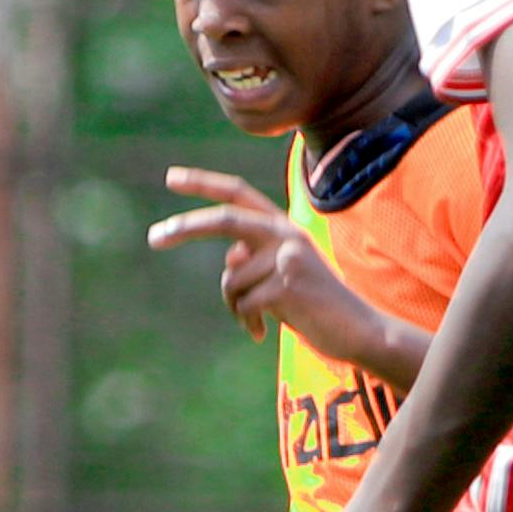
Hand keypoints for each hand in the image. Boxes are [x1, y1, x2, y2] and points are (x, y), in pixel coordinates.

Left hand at [149, 170, 368, 350]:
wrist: (359, 330)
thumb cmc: (316, 305)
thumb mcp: (282, 275)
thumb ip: (255, 260)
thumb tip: (229, 259)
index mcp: (283, 227)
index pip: (238, 193)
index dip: (204, 183)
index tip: (171, 178)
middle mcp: (285, 235)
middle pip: (225, 220)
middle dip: (185, 227)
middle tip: (154, 237)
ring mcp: (287, 259)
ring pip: (230, 280)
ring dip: (235, 307)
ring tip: (257, 321)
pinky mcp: (286, 286)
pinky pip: (243, 304)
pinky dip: (246, 323)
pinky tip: (263, 333)